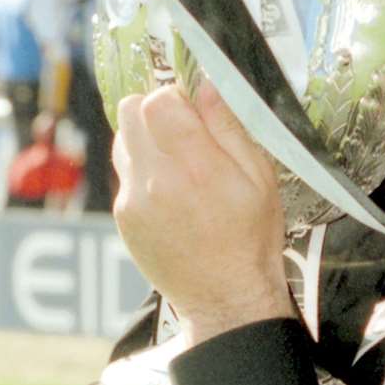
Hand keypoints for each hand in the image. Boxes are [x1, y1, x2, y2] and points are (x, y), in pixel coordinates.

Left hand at [113, 81, 294, 345]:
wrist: (227, 297)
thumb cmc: (252, 238)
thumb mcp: (260, 178)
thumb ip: (230, 129)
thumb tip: (208, 87)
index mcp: (196, 166)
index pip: (158, 100)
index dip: (177, 98)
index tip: (194, 113)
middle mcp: (156, 179)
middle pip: (130, 112)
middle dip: (155, 112)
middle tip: (183, 133)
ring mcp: (133, 200)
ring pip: (124, 141)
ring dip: (147, 141)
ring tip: (179, 167)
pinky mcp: (124, 218)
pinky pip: (126, 175)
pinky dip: (145, 174)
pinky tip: (173, 197)